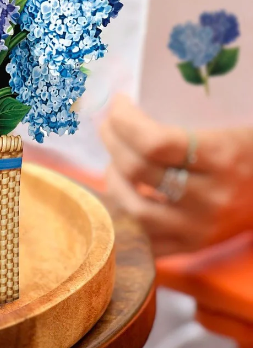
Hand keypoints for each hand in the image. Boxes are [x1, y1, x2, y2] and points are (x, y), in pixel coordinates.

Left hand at [99, 94, 252, 256]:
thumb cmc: (250, 146)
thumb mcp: (229, 124)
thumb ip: (185, 115)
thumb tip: (131, 99)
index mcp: (221, 156)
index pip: (154, 142)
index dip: (124, 120)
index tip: (119, 102)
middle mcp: (209, 196)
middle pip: (138, 170)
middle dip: (112, 141)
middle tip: (108, 124)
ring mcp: (199, 228)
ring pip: (134, 210)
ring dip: (112, 180)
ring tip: (114, 161)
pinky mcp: (192, 247)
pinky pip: (144, 239)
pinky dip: (124, 215)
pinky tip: (124, 192)